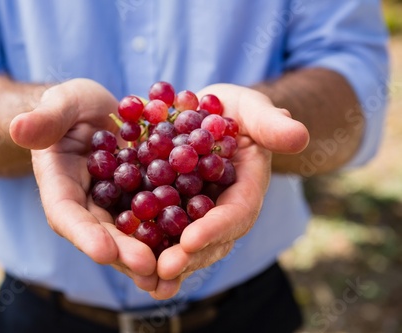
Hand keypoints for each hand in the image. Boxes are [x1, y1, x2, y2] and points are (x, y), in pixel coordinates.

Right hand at [9, 79, 159, 291]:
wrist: (98, 112)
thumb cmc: (73, 106)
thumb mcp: (61, 104)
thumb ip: (45, 118)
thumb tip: (18, 127)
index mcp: (60, 185)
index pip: (66, 214)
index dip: (83, 234)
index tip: (103, 251)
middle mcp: (87, 204)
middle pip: (102, 233)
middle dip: (123, 252)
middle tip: (148, 268)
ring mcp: (115, 205)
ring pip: (130, 234)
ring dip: (149, 254)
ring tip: (172, 273)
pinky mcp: (141, 199)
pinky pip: (154, 217)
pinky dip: (169, 233)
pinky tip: (191, 246)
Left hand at [150, 84, 308, 298]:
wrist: (207, 115)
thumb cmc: (233, 110)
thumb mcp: (251, 109)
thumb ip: (270, 123)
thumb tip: (298, 134)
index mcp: (245, 189)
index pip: (236, 213)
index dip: (216, 228)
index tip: (191, 240)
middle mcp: (222, 209)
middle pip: (210, 239)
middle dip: (188, 256)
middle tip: (163, 270)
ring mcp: (196, 213)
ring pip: (184, 244)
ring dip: (166, 263)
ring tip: (146, 280)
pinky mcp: (170, 209)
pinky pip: (159, 230)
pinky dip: (146, 247)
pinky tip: (125, 260)